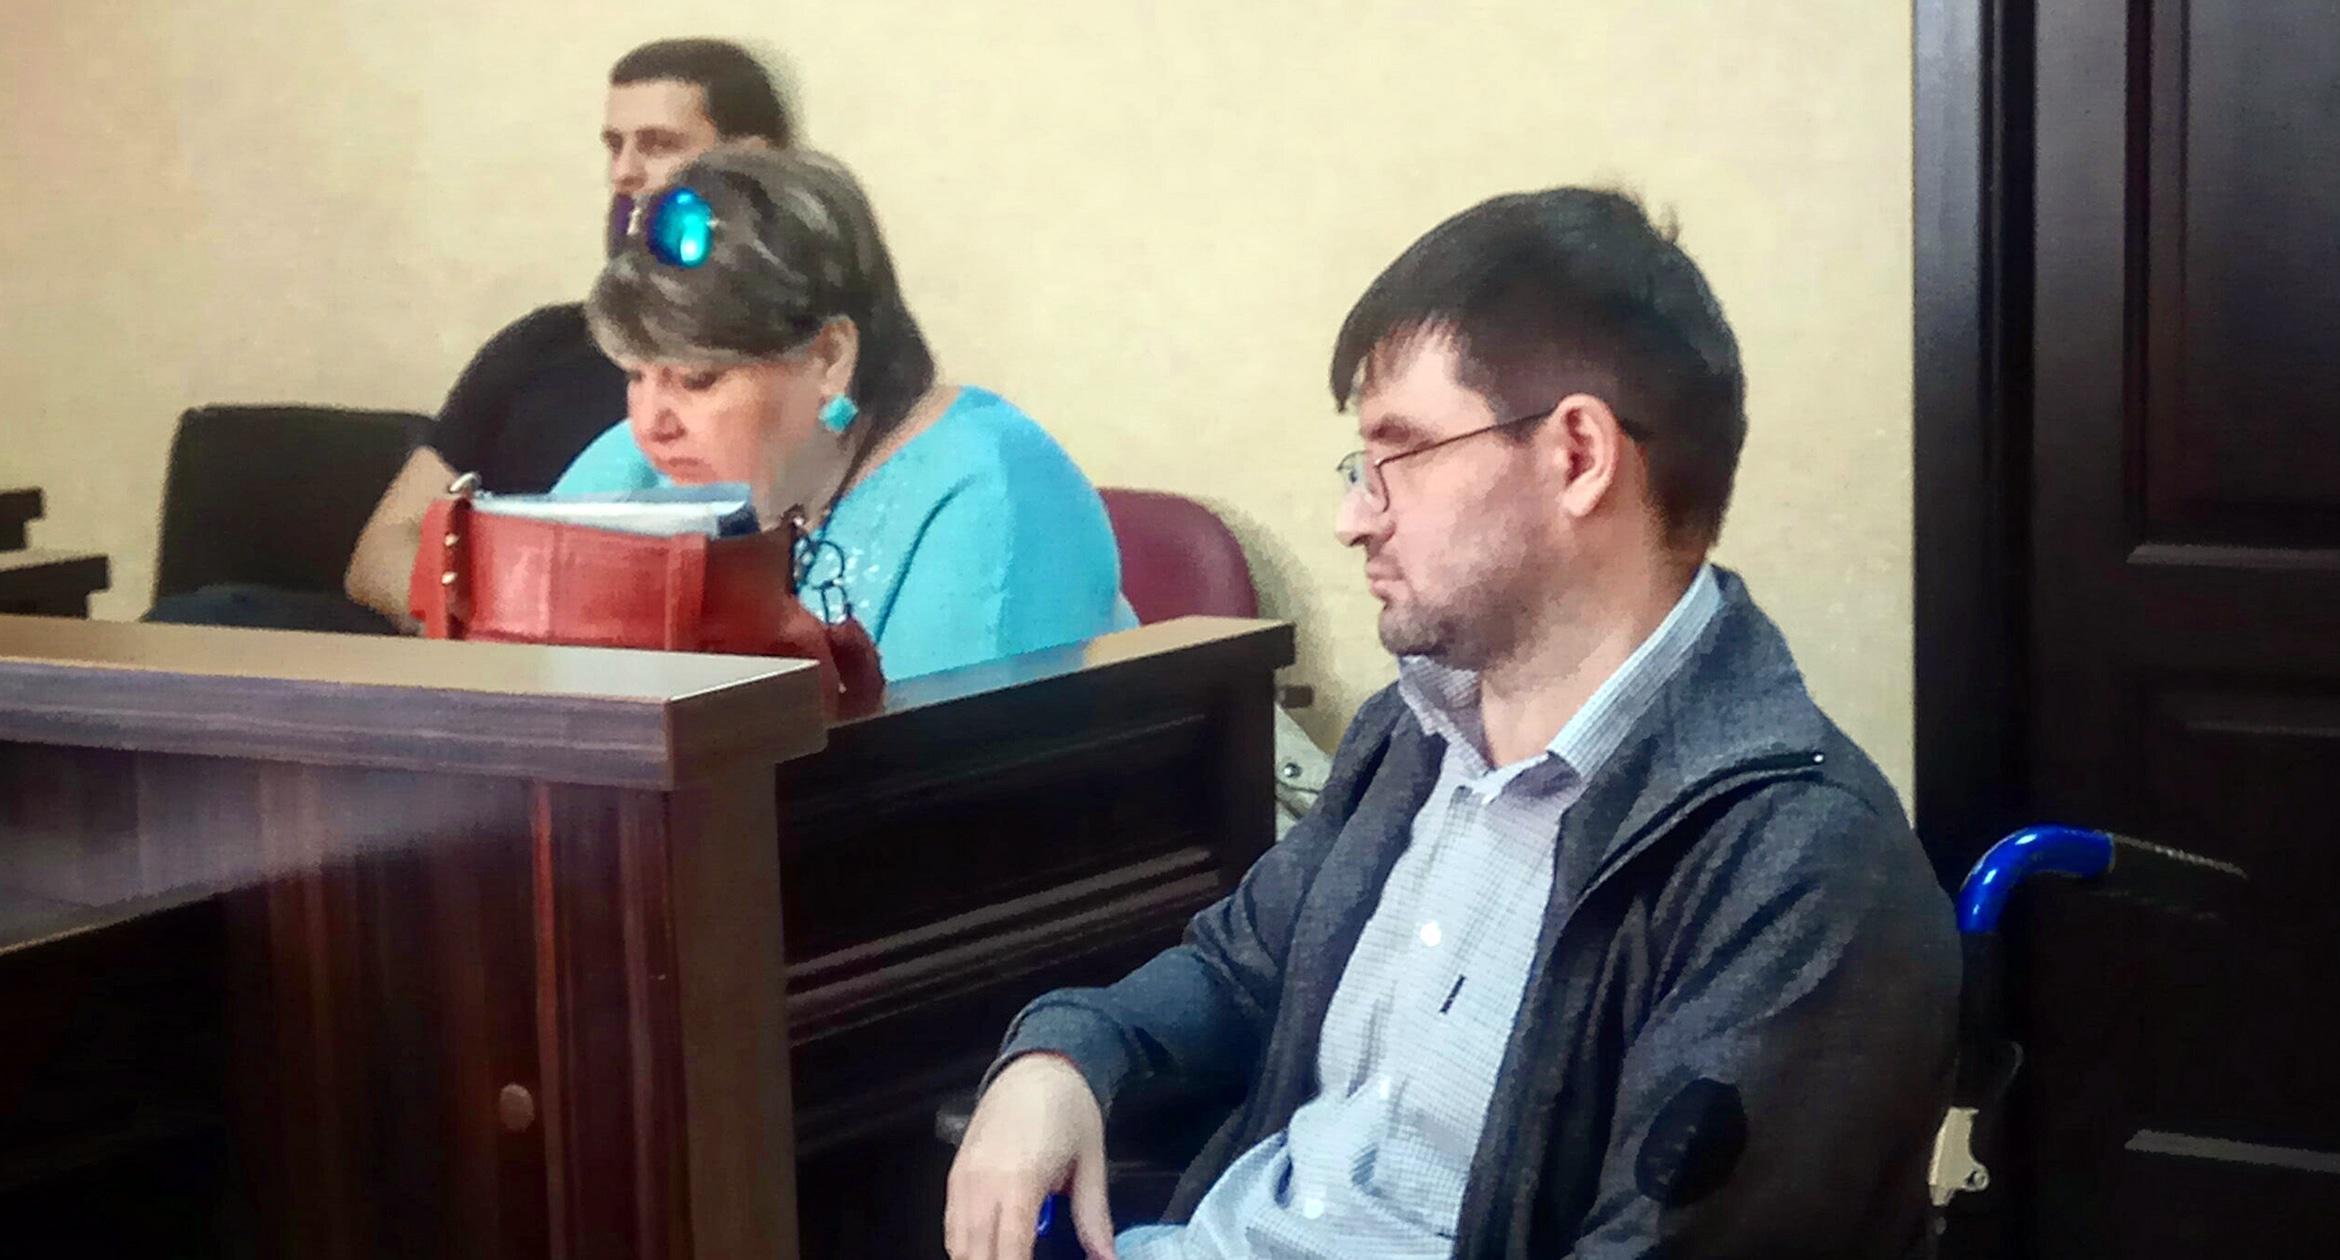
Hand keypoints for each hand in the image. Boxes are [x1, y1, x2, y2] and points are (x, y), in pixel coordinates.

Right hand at [944, 1054, 1116, 1259]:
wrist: (1037, 1064)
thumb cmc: (1069, 1109)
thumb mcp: (1092, 1160)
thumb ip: (1094, 1216)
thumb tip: (1107, 1258)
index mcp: (1021, 1179)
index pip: (1010, 1250)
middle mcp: (983, 1182)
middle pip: (976, 1254)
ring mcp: (963, 1178)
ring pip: (957, 1244)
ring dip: (980, 1259)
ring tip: (1012, 1255)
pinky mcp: (954, 1174)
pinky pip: (951, 1225)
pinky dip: (966, 1246)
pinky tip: (991, 1249)